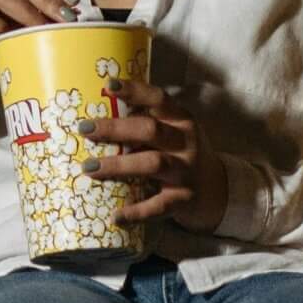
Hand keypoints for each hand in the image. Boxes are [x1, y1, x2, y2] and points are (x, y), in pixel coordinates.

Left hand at [83, 77, 226, 232]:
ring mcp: (186, 171)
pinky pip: (158, 206)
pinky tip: (115, 216)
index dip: (135, 90)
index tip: (109, 85)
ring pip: (152, 164)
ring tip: (88, 168)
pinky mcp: (184, 199)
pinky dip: (136, 212)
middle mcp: (186, 143)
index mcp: (182, 120)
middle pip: (150, 130)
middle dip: (115, 128)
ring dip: (118, 165)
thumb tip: (98, 110)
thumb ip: (148, 121)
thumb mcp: (175, 132)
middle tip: (85, 129)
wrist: (217, 190)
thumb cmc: (183, 155)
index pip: (159, 99)